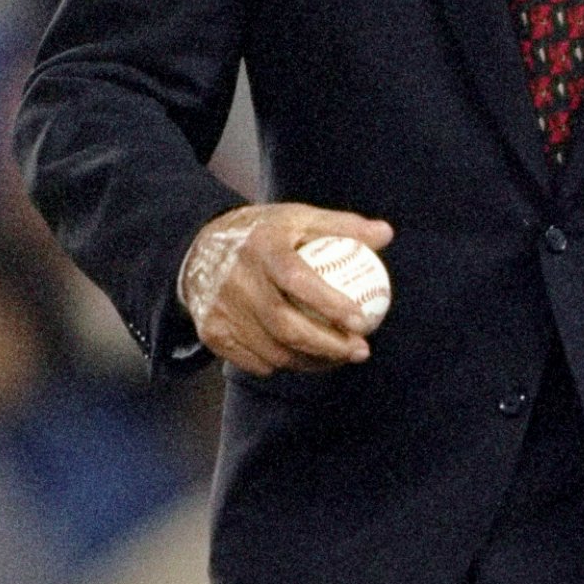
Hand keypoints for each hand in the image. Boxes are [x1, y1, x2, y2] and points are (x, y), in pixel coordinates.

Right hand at [180, 202, 393, 374]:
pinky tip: (306, 357)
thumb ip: (342, 226)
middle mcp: (237, 280)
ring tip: (340, 356)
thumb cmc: (263, 234)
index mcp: (262, 247)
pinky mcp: (212, 334)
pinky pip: (257, 363)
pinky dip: (285, 364)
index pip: (297, 280)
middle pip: (285, 326)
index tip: (361, 322)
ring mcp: (222, 311)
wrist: (197, 250)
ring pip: (274, 352)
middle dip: (329, 347)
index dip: (330, 304)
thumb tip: (385, 234)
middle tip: (360, 350)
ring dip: (312, 361)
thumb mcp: (298, 218)